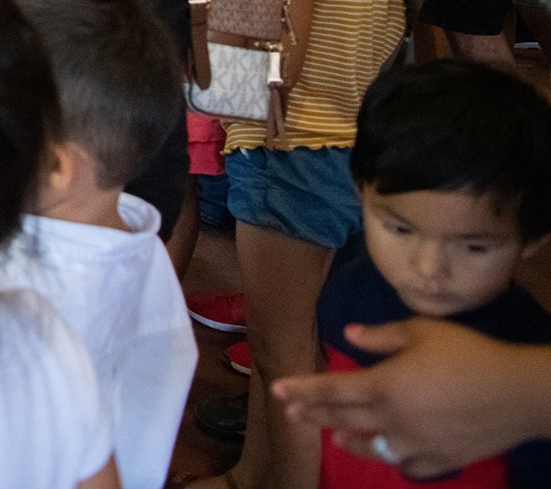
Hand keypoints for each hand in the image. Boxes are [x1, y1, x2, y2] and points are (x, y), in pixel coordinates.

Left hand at [274, 319, 550, 477]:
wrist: (519, 393)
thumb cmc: (469, 354)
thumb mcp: (421, 331)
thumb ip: (381, 335)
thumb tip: (350, 336)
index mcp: (383, 386)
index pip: (331, 389)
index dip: (302, 389)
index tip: (278, 390)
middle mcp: (392, 419)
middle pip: (343, 418)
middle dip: (314, 414)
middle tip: (290, 414)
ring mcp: (416, 444)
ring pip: (372, 446)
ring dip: (348, 439)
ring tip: (333, 436)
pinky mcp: (441, 459)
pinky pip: (408, 464)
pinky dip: (392, 458)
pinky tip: (387, 454)